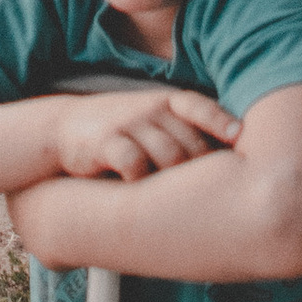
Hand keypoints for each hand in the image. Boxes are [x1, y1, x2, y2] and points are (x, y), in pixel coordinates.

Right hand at [44, 86, 236, 183]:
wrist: (63, 128)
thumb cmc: (121, 129)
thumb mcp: (152, 118)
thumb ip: (186, 129)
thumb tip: (235, 154)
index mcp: (166, 102)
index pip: (200, 107)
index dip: (221, 122)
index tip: (239, 138)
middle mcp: (149, 109)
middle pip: (191, 144)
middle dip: (201, 170)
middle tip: (206, 194)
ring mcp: (128, 124)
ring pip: (169, 156)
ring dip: (174, 180)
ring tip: (176, 199)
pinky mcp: (106, 142)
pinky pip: (135, 164)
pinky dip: (142, 180)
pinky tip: (141, 190)